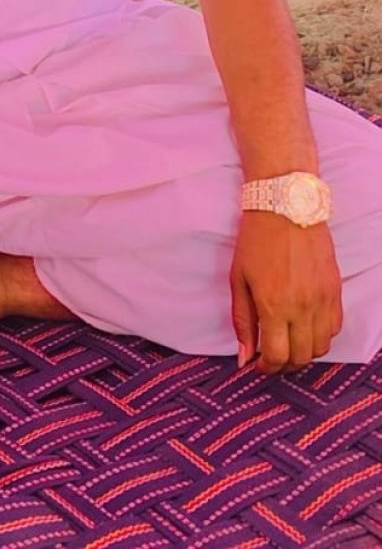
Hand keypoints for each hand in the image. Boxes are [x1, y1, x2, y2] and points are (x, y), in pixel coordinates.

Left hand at [230, 212, 342, 375]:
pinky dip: (322, 334)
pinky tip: (307, 325)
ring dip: (305, 351)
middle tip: (274, 355)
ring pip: (322, 346)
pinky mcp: (335, 288)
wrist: (286, 206)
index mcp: (273, 305)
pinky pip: (335, 326)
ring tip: (290, 341)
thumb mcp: (238, 279)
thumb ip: (242, 321)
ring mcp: (323, 298)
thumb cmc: (255, 241)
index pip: (277, 356)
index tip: (260, 364)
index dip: (267, 367)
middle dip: (285, 363)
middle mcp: (302, 307)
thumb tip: (243, 357)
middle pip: (301, 357)